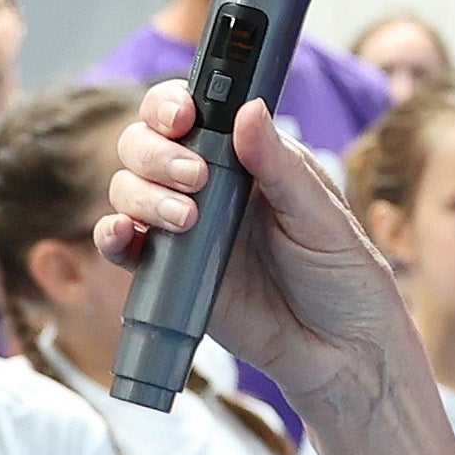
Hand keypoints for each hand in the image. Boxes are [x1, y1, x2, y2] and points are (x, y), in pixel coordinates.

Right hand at [93, 88, 414, 409]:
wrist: (339, 350)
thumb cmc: (342, 274)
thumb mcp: (320, 215)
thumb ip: (280, 166)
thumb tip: (248, 110)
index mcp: (245, 158)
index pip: (192, 114)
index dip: (172, 105)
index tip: (182, 116)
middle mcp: (206, 186)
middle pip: (146, 145)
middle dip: (156, 153)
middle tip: (193, 178)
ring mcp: (183, 228)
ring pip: (129, 189)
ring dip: (141, 195)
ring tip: (185, 219)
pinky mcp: (169, 273)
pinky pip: (125, 246)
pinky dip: (112, 235)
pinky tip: (124, 235)